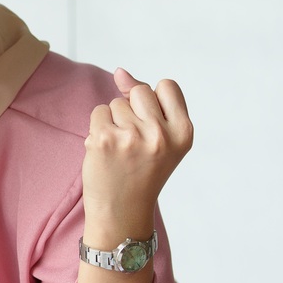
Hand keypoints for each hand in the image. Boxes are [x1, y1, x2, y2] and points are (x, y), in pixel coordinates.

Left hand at [80, 69, 192, 245]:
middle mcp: (161, 134)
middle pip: (139, 91)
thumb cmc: (142, 172)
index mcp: (183, 132)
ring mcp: (132, 136)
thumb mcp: (162, 139)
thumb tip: (120, 71)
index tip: (151, 126)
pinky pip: (98, 112)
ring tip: (121, 150)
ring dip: (114, 121)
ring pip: (116, 102)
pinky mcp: (105, 139)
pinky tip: (105, 151)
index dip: (154, 101)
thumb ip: (147, 102)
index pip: (167, 86)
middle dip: (132, 110)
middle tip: (135, 142)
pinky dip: (98, 128)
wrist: (122, 211)